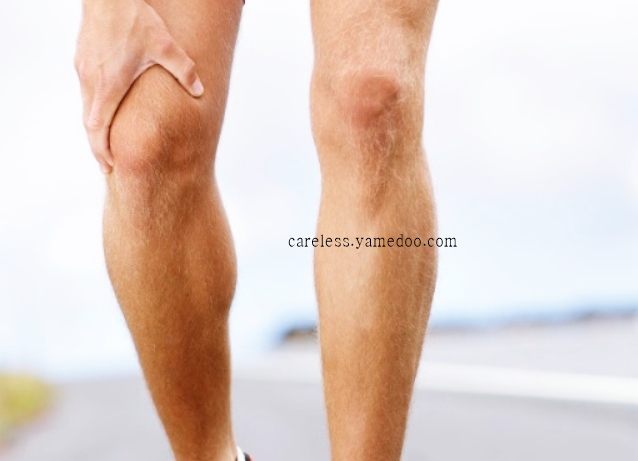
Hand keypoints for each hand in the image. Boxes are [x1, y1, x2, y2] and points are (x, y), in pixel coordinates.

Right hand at [74, 0, 203, 173]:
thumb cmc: (134, 19)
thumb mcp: (166, 47)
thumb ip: (184, 72)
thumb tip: (200, 90)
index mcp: (109, 86)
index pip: (99, 130)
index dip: (102, 151)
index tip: (109, 167)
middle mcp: (91, 81)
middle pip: (89, 124)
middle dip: (98, 147)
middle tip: (108, 165)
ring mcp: (83, 70)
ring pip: (86, 107)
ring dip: (96, 127)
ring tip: (108, 141)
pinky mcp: (82, 59)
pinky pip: (86, 91)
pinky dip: (94, 107)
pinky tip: (107, 108)